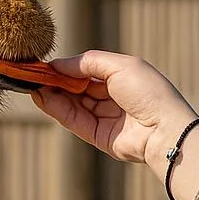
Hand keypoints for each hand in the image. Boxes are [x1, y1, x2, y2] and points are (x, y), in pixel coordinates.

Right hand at [31, 50, 198, 169]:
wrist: (165, 129)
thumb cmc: (148, 91)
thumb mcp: (119, 66)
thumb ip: (86, 63)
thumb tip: (58, 64)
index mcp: (121, 79)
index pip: (87, 72)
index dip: (66, 68)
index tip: (45, 64)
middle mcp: (113, 99)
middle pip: (77, 88)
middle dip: (56, 81)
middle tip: (33, 74)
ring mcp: (106, 119)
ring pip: (73, 105)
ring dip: (53, 95)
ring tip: (33, 85)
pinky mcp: (99, 137)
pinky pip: (74, 121)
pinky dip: (57, 109)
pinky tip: (42, 97)